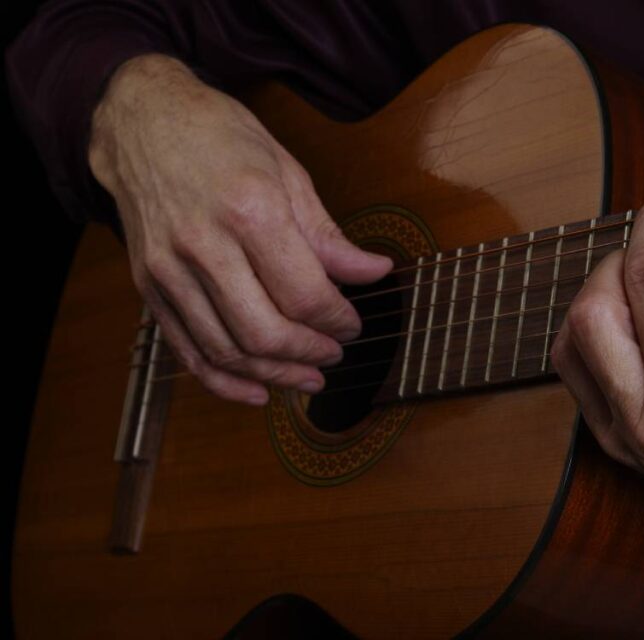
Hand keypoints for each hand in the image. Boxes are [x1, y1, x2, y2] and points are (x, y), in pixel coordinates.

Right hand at [88, 54, 391, 405]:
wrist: (141, 119)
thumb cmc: (220, 138)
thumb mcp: (287, 172)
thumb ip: (328, 234)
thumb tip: (374, 273)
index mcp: (250, 210)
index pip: (305, 294)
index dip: (338, 320)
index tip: (353, 323)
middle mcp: (203, 244)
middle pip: (266, 332)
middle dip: (310, 353)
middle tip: (335, 353)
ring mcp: (169, 269)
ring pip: (227, 350)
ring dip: (275, 376)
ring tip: (307, 378)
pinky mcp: (149, 286)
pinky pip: (187, 351)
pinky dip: (225, 382)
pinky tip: (257, 391)